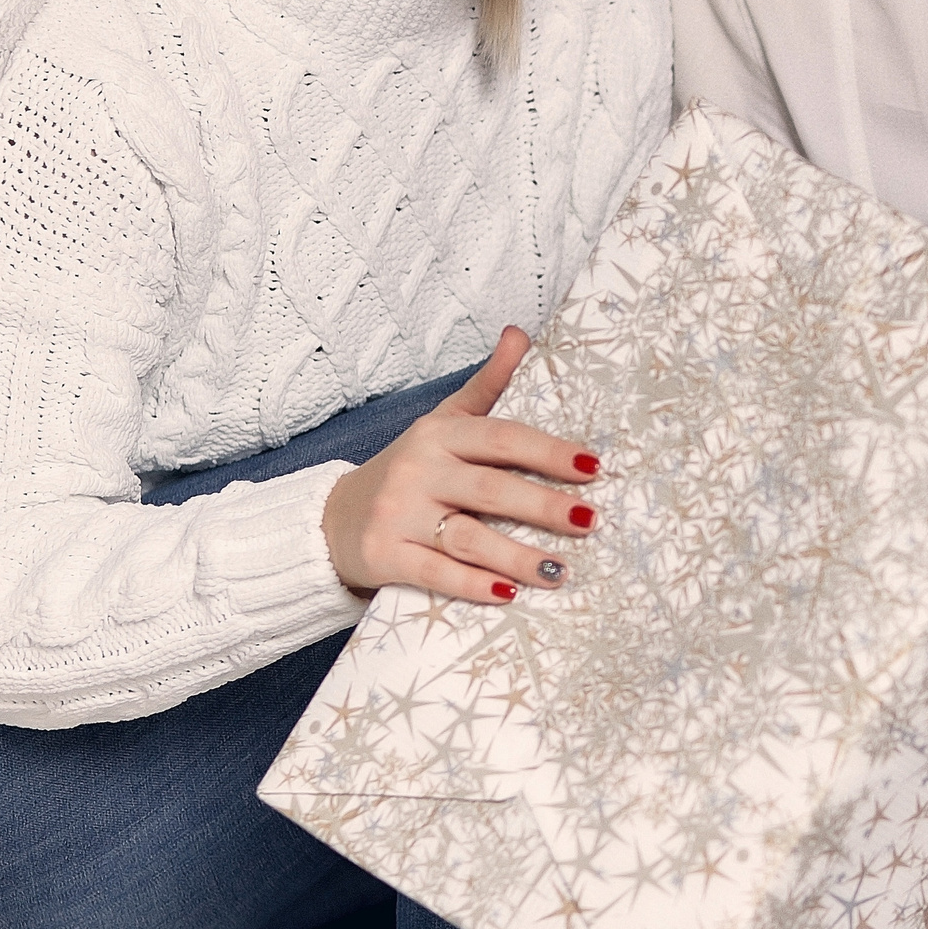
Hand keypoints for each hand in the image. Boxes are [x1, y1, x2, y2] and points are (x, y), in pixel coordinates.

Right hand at [320, 327, 602, 604]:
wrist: (334, 518)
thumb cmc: (408, 469)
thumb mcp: (442, 421)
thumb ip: (486, 384)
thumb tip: (519, 334)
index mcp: (439, 434)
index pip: (502, 439)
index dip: (549, 452)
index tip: (593, 467)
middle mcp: (418, 470)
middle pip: (491, 490)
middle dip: (544, 507)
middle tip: (590, 521)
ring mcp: (399, 515)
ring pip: (467, 537)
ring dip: (517, 556)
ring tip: (561, 570)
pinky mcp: (386, 556)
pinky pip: (437, 574)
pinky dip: (474, 585)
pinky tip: (509, 594)